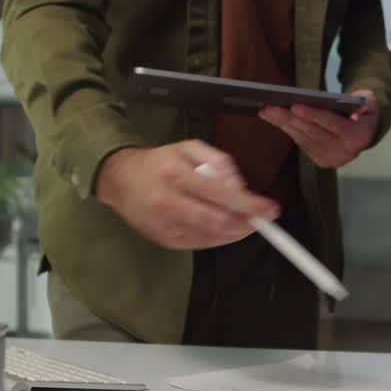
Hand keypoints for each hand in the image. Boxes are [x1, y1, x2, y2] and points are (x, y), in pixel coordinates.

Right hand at [96, 140, 278, 249]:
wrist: (120, 180)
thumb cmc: (160, 161)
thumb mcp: (190, 148)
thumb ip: (219, 162)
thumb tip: (239, 185)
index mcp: (174, 174)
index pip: (220, 194)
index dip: (249, 204)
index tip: (270, 208)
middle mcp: (168, 202)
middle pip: (217, 221)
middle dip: (247, 223)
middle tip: (264, 220)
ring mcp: (165, 225)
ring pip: (211, 236)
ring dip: (235, 232)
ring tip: (247, 223)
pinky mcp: (165, 240)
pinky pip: (200, 243)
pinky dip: (219, 238)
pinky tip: (225, 228)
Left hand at [259, 89, 379, 168]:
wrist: (364, 131)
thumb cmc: (363, 110)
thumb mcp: (370, 102)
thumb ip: (366, 101)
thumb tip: (361, 103)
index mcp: (359, 137)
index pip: (333, 124)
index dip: (314, 115)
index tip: (295, 105)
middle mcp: (345, 152)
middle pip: (313, 132)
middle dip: (290, 118)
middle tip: (271, 106)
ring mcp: (332, 158)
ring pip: (303, 138)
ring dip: (283, 123)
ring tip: (267, 110)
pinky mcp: (321, 160)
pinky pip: (300, 142)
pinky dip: (287, 129)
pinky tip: (274, 118)